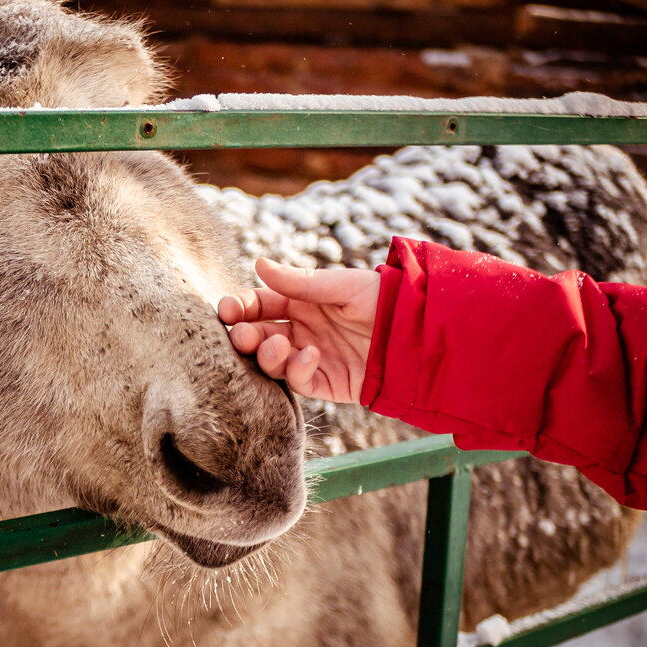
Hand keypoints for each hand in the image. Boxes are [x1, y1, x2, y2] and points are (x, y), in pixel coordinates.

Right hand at [218, 258, 379, 402]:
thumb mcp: (342, 285)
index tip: (225, 310)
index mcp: (301, 302)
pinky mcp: (326, 384)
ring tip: (277, 345)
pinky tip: (310, 356)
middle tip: (239, 335)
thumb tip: (258, 263)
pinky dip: (297, 371)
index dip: (240, 307)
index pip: (260, 305)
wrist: (421, 332)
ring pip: (272, 361)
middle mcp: (302, 331)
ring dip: (267, 354)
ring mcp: (311, 358)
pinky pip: (300, 382)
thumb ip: (300, 281)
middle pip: (259, 336)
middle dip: (245, 336)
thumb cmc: (384, 299)